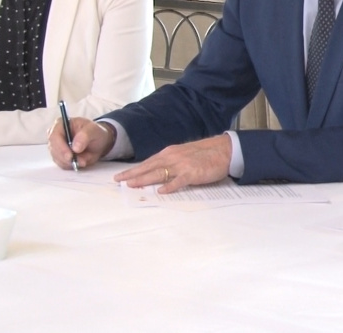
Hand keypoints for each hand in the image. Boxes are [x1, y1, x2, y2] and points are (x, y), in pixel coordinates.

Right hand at [48, 117, 112, 168]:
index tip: (70, 156)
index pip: (54, 136)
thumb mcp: (94, 130)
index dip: (60, 147)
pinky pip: (62, 164)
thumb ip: (84, 136)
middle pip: (53, 149)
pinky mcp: (59, 157)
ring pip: (57, 158)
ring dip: (70, 163)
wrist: (98, 141)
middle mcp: (55, 135)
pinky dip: (71, 165)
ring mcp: (56, 147)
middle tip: (79, 161)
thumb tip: (75, 147)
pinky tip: (80, 161)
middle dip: (66, 158)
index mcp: (61, 124)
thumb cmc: (94, 132)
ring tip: (84, 160)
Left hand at [113, 134, 231, 193]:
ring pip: (159, 173)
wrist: (224, 150)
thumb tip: (158, 171)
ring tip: (131, 185)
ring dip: (144, 179)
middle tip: (118, 181)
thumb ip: (171, 161)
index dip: (134, 170)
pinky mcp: (193, 173)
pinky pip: (178, 181)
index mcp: (170, 153)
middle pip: (148, 167)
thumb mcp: (184, 154)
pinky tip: (160, 191)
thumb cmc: (205, 153)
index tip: (121, 176)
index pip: (148, 162)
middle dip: (132, 174)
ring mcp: (182, 165)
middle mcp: (172, 157)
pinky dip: (169, 186)